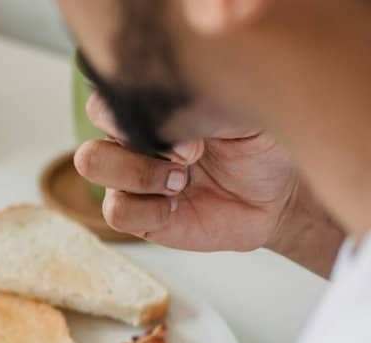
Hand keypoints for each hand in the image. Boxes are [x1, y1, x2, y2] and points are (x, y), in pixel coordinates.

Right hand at [75, 94, 343, 276]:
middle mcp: (130, 140)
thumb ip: (200, 100)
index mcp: (149, 108)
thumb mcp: (238, 107)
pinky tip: (179, 205)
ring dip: (141, 174)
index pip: (106, 98)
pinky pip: (115, 212)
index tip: (190, 125)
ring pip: (93, 166)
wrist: (278, 194)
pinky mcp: (141, 217)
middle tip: (190, 155)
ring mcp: (130, 179)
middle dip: (137, 144)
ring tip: (184, 182)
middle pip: (92, 129)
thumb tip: (167, 114)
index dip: (134, 111)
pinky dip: (148, 209)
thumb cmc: (257, 143)